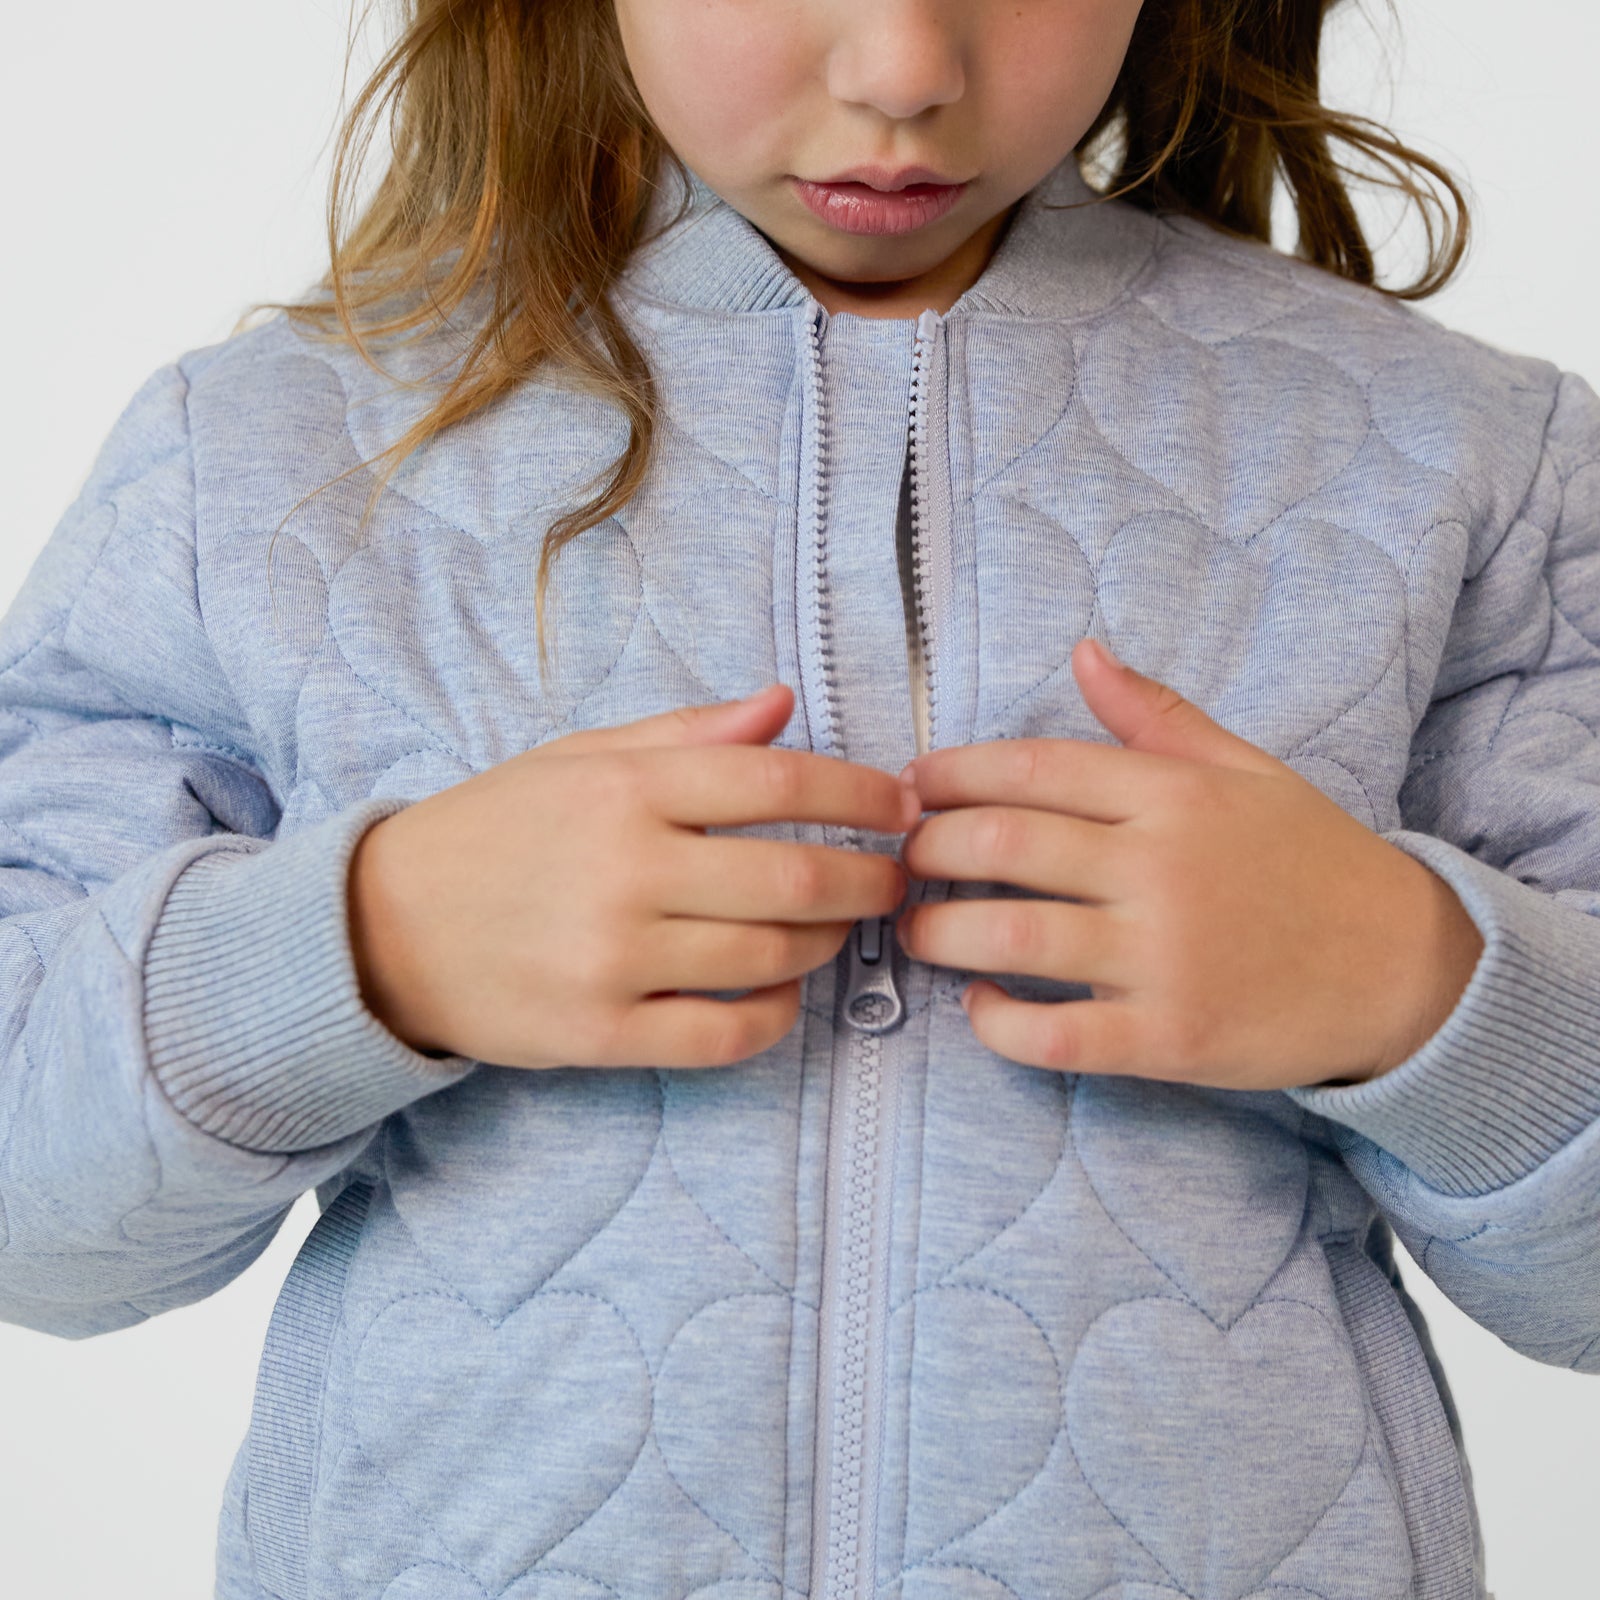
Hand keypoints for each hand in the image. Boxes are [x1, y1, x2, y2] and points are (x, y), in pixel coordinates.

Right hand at [349, 684, 916, 1068]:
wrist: (383, 928)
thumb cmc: (495, 830)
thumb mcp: (578, 758)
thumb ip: (685, 732)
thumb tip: (782, 705)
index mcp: (623, 790)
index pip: (776, 783)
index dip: (858, 795)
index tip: (900, 806)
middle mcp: (624, 872)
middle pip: (793, 879)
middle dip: (869, 880)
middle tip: (896, 878)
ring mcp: (611, 960)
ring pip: (768, 959)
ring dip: (827, 945)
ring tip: (839, 929)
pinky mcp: (598, 1034)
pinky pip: (723, 1034)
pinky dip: (775, 1016)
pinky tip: (784, 993)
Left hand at [895, 640, 1484, 1089]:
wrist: (1407, 969)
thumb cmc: (1314, 862)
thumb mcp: (1247, 770)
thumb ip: (1156, 715)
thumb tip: (1082, 652)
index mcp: (1174, 794)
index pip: (1031, 769)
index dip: (950, 774)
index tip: (910, 788)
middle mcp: (1161, 867)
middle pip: (1002, 844)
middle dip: (926, 850)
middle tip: (899, 862)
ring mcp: (1164, 956)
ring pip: (1011, 937)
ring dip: (938, 935)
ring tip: (914, 932)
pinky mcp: (1170, 1037)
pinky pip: (1054, 1034)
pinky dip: (998, 1024)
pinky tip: (981, 1007)